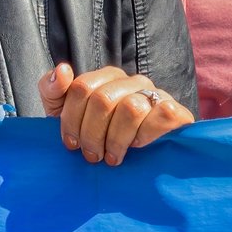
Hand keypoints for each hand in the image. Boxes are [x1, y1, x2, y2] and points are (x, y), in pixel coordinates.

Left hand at [40, 62, 193, 165]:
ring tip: (112, 157)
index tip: (71, 144)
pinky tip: (137, 148)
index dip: (71, 120)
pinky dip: (145, 135)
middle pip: (103, 100)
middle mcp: (133, 81)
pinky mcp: (177, 113)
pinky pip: (163, 114)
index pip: (82, 88)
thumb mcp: (63, 113)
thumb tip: (63, 70)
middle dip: (91, 134)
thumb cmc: (96, 135)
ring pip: (131, 108)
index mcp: (107, 77)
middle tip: (92, 156)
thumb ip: (53, 89)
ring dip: (116, 139)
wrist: (136, 162)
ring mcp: (156, 95)